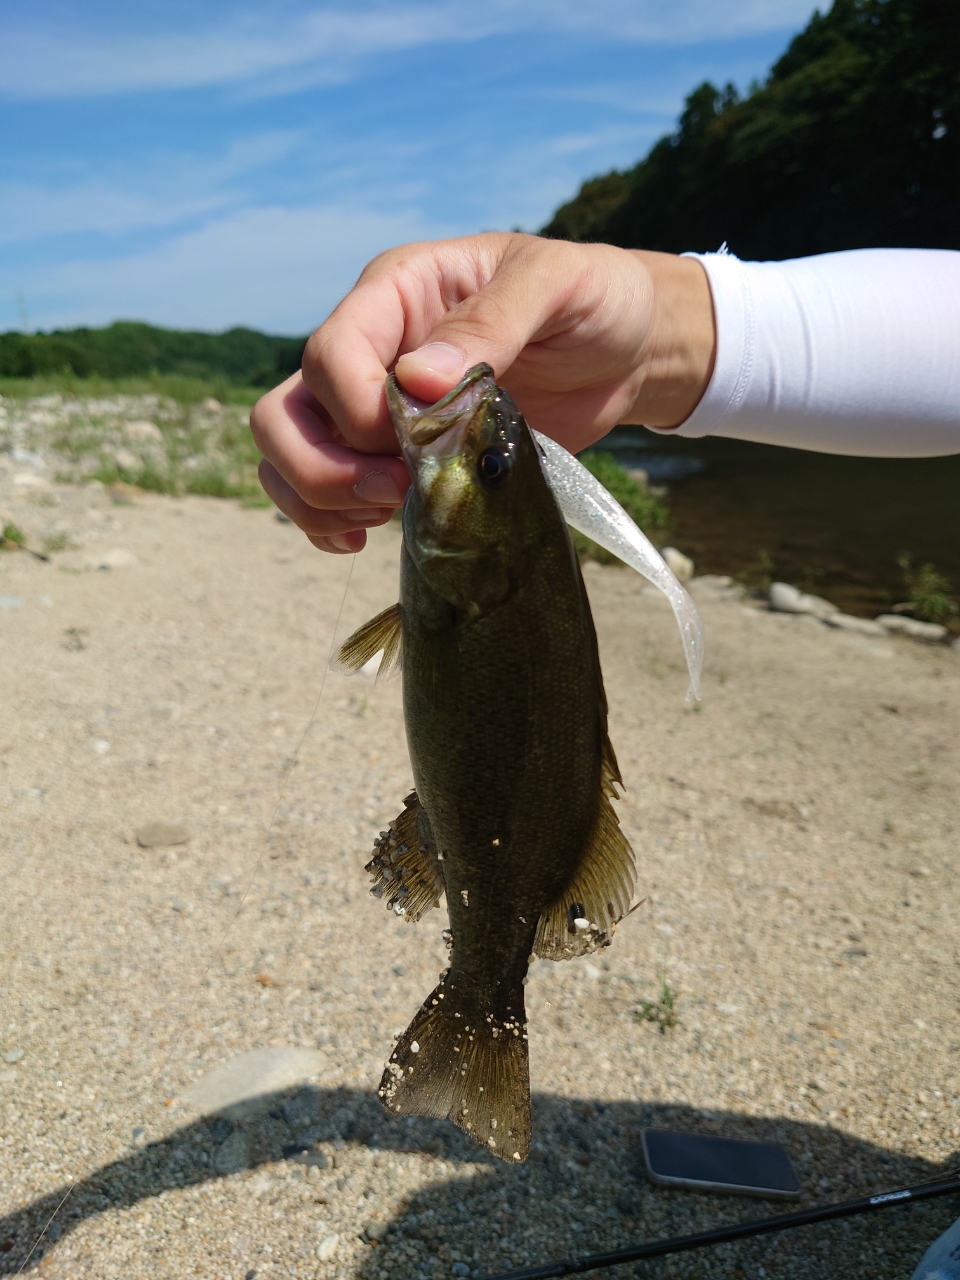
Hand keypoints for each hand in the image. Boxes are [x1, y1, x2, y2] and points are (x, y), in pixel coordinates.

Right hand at [251, 232, 714, 552]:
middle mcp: (369, 347)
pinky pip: (323, 493)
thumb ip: (492, 323)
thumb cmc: (595, 301)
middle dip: (326, 468)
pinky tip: (369, 539)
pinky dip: (327, 523)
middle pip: (285, 414)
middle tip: (396, 494)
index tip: (419, 445)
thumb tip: (418, 380)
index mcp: (395, 292)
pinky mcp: (395, 455)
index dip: (358, 412)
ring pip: (288, 456)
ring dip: (320, 500)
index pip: (330, 354)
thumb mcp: (558, 287)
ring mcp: (374, 406)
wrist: (626, 349)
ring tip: (387, 518)